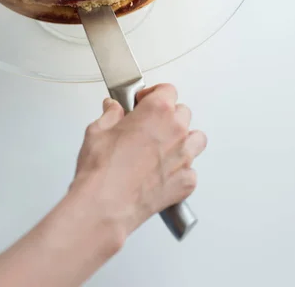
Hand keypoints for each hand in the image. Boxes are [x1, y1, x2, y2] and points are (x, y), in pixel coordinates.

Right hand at [73, 83, 206, 235]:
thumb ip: (110, 114)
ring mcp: (184, 156)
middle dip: (168, 116)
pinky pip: (191, 171)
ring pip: (196, 139)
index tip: (144, 101)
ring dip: (183, 140)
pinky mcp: (186, 181)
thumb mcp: (97, 130)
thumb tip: (112, 109)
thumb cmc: (102, 169)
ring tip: (165, 146)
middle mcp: (176, 130)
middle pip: (183, 112)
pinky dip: (181, 171)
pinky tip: (164, 174)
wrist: (105, 204)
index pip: (168, 90)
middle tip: (150, 125)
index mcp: (157, 111)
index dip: (154, 94)